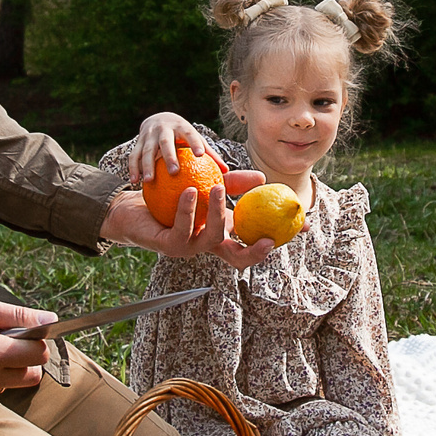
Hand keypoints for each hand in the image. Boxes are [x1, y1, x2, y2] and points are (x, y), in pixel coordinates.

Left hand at [101, 170, 275, 270]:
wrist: (135, 205)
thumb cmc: (173, 196)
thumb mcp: (208, 184)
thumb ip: (234, 183)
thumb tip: (263, 178)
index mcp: (222, 236)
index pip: (254, 244)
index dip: (279, 239)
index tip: (300, 227)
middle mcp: (208, 247)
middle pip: (238, 257)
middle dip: (255, 249)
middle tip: (269, 233)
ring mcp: (190, 249)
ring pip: (211, 239)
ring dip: (216, 213)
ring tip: (214, 188)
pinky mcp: (169, 246)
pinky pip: (183, 229)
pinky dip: (188, 210)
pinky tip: (190, 191)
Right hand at [127, 112, 205, 185]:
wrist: (158, 119)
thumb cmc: (183, 135)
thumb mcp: (195, 139)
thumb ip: (210, 154)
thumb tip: (227, 172)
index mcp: (181, 127)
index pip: (190, 134)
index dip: (195, 143)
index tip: (201, 154)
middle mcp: (164, 129)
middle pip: (166, 142)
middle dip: (169, 156)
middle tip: (174, 172)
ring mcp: (149, 135)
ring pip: (147, 150)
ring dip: (147, 165)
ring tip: (149, 181)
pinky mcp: (138, 142)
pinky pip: (134, 156)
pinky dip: (133, 168)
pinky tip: (135, 181)